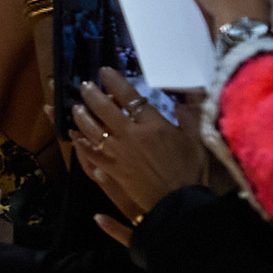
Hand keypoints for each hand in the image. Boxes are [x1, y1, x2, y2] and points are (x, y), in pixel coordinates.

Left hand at [71, 69, 208, 234]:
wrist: (179, 201)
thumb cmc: (191, 169)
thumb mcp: (197, 137)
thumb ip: (188, 115)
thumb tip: (181, 97)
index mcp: (153, 124)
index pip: (130, 97)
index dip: (115, 82)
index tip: (104, 71)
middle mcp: (132, 136)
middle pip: (105, 110)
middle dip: (92, 95)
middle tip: (84, 85)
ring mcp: (119, 153)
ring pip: (93, 130)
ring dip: (82, 117)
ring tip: (75, 107)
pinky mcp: (113, 170)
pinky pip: (92, 154)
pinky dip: (81, 143)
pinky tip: (75, 136)